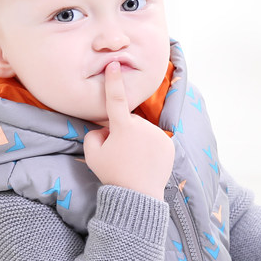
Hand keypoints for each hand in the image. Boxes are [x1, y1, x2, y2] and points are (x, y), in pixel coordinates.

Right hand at [83, 62, 174, 199]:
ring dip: (137, 140)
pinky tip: (145, 163)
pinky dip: (149, 148)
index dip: (113, 81)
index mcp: (123, 127)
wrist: (138, 197)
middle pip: (128, 122)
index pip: (116, 99)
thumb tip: (104, 129)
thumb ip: (93, 135)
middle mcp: (143, 127)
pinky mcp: (169, 145)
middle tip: (119, 155)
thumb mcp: (92, 155)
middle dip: (123, 132)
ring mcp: (158, 135)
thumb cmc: (113, 175)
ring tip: (133, 162)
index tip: (114, 64)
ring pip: (142, 131)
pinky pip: (154, 140)